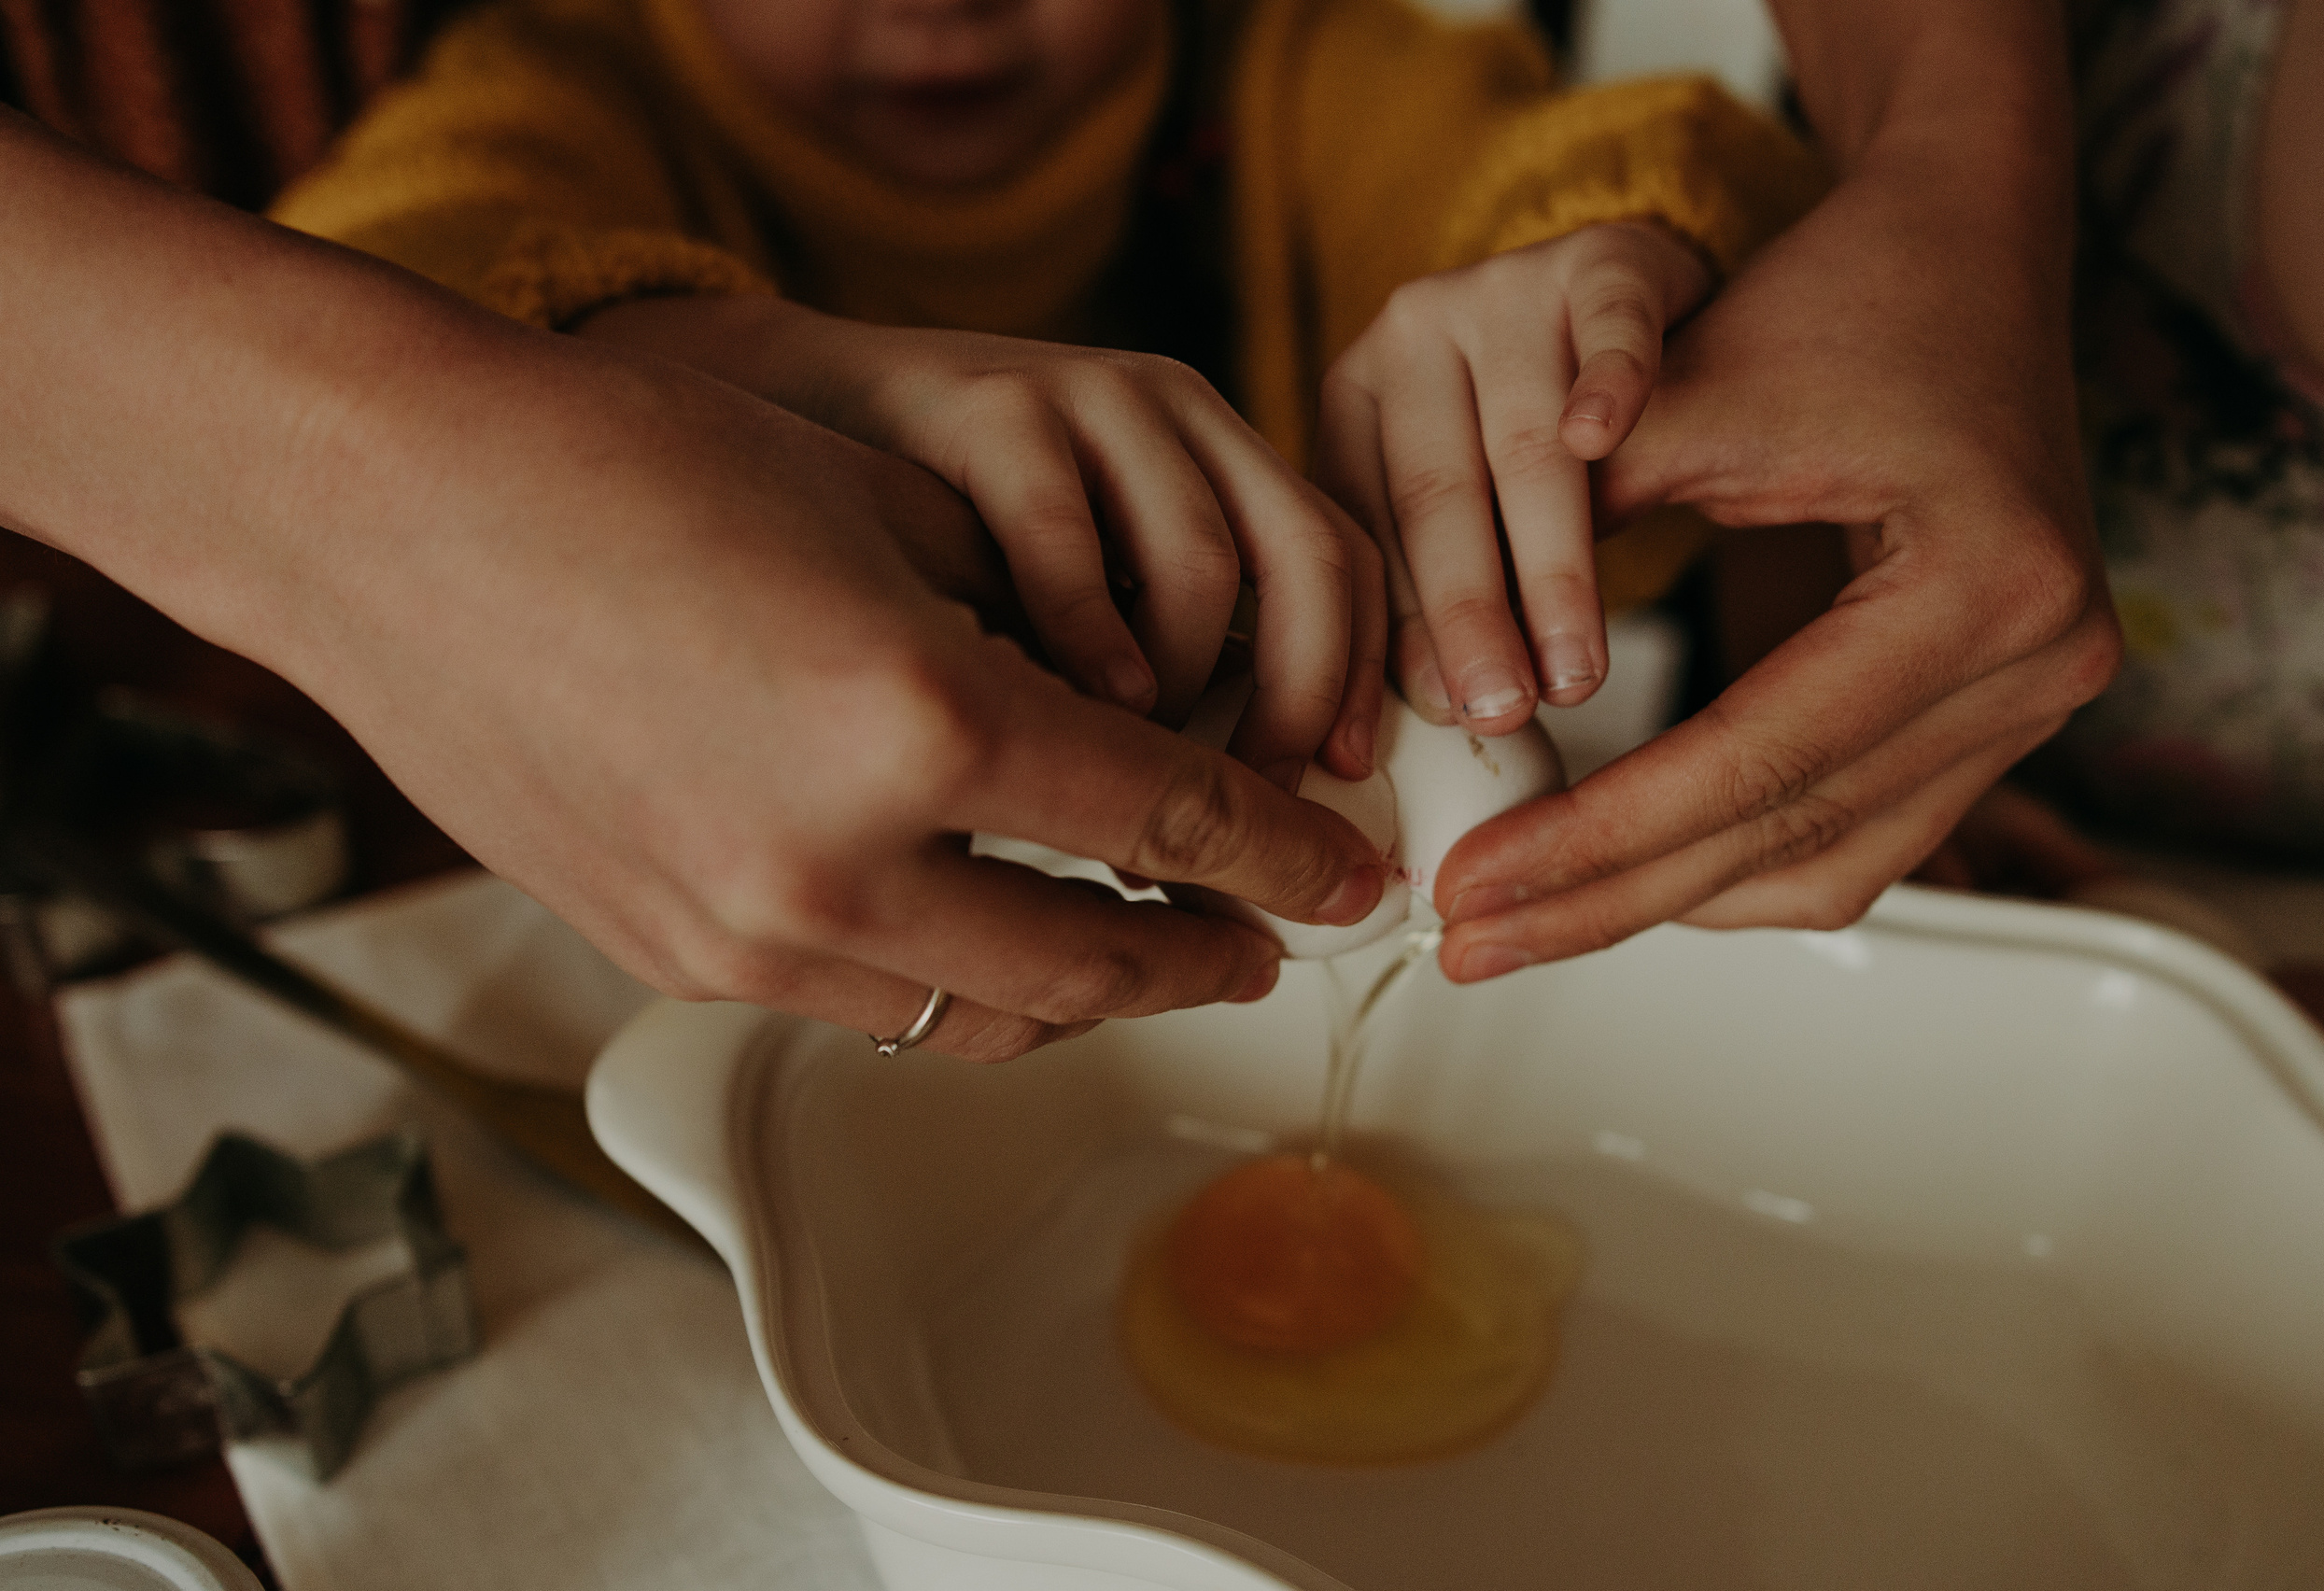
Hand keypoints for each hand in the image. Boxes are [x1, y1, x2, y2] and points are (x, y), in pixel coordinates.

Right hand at [3, 116, 1391, 1059]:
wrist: (398, 513)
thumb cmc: (637, 464)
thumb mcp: (885, 509)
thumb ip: (1026, 634)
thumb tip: (1120, 718)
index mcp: (921, 722)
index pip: (1167, 823)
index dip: (1282, 853)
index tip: (1345, 874)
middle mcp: (838, 861)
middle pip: (1091, 963)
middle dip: (1203, 957)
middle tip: (1266, 938)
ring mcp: (743, 933)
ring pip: (976, 1017)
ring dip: (1084, 995)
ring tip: (1144, 957)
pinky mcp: (670, 958)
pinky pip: (862, 1005)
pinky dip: (953, 984)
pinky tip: (985, 940)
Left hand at [1314, 221, 1713, 732]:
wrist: (1627, 300)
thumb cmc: (1533, 433)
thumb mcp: (1468, 501)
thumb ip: (1445, 586)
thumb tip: (1445, 714)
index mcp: (1355, 400)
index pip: (1371, 531)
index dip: (1403, 634)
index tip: (1443, 719)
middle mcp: (1410, 335)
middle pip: (1437, 495)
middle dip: (1470, 617)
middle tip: (1503, 709)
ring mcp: (1503, 288)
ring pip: (1522, 440)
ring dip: (1551, 565)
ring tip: (1576, 665)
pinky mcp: (1600, 260)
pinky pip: (1608, 329)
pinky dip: (1607, 384)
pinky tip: (1601, 440)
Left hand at [1427, 42, 2122, 981]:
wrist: (1966, 250)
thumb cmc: (1844, 295)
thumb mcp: (1690, 394)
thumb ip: (1569, 526)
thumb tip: (1450, 684)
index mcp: (1982, 583)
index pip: (1754, 758)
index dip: (1596, 837)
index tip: (1472, 882)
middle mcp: (2038, 662)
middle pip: (1789, 836)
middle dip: (1610, 899)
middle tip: (1470, 936)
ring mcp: (2033, 700)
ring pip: (1829, 867)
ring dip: (1672, 902)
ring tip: (1525, 920)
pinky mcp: (1995, 711)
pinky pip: (1856, 833)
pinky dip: (1736, 862)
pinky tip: (1626, 875)